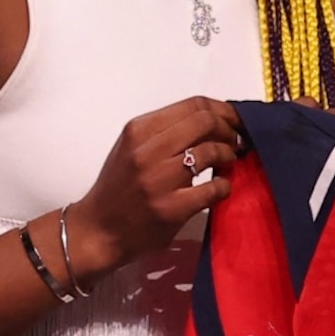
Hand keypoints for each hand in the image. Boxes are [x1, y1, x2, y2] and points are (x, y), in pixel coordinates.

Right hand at [64, 97, 240, 280]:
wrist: (98, 230)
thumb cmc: (118, 189)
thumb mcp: (132, 148)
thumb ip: (165, 132)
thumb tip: (211, 120)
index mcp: (138, 130)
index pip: (193, 105)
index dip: (223, 110)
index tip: (234, 120)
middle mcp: (147, 151)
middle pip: (206, 122)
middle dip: (229, 129)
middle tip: (236, 141)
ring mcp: (159, 180)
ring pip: (211, 151)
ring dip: (229, 155)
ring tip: (229, 162)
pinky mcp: (171, 208)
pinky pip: (213, 188)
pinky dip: (225, 185)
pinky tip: (221, 188)